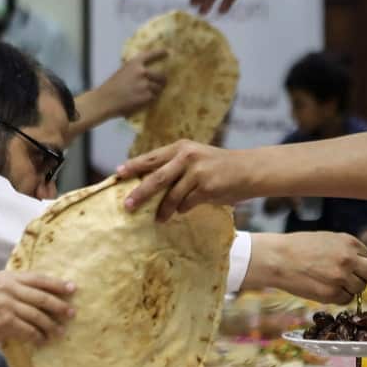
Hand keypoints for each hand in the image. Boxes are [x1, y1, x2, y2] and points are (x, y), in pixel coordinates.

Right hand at [0, 271, 74, 345]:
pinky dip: (37, 336)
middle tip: (72, 313)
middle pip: (42, 296)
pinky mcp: (4, 320)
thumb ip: (18, 290)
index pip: (38, 278)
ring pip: (37, 315)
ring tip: (60, 332)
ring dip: (51, 325)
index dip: (57, 284)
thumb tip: (49, 297)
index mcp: (8, 277)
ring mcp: (5, 303)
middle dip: (60, 306)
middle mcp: (7, 287)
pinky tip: (42, 340)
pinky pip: (29, 329)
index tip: (73, 289)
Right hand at [99, 50, 168, 117]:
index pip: (151, 55)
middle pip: (161, 75)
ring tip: (148, 94)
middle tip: (162, 83)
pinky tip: (144, 101)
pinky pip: (154, 97)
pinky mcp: (147, 96)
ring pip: (159, 88)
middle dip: (162, 80)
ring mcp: (145, 84)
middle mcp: (142, 72)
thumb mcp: (122, 72)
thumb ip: (135, 70)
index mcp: (134, 63)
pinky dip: (151, 99)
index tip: (167, 52)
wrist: (106, 100)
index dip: (160, 53)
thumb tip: (147, 73)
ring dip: (156, 91)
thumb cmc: (112, 87)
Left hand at [118, 140, 249, 220]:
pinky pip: (187, 204)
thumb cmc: (220, 166)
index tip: (118, 174)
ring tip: (158, 219)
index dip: (133, 166)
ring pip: (171, 196)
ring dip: (163, 210)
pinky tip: (182, 212)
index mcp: (181, 147)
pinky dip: (183, 209)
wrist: (249, 170)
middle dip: (139, 193)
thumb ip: (176, 166)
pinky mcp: (207, 188)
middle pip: (156, 177)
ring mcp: (197, 172)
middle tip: (127, 205)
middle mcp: (187, 157)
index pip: (151, 157)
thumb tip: (150, 184)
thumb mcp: (196, 158)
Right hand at [249, 232, 366, 303]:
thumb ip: (351, 250)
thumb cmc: (301, 247)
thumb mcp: (329, 239)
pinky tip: (325, 288)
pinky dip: (339, 297)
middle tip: (351, 278)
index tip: (350, 267)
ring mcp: (341, 278)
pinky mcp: (330, 294)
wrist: (278, 258)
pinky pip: (345, 300)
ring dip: (350, 288)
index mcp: (350, 243)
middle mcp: (349, 260)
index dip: (361, 264)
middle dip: (366, 277)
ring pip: (360, 289)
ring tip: (330, 281)